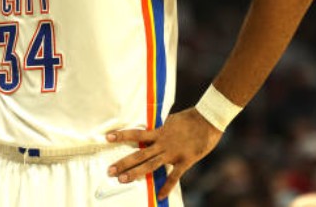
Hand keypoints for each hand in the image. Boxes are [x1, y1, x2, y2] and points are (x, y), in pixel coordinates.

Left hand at [106, 108, 222, 199]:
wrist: (208, 119)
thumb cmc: (191, 118)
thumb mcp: (172, 121)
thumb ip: (162, 129)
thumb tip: (155, 129)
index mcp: (159, 132)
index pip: (136, 134)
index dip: (122, 135)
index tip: (107, 138)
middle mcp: (162, 143)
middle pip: (139, 154)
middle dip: (123, 163)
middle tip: (109, 171)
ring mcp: (172, 153)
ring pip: (150, 165)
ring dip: (135, 173)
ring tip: (122, 180)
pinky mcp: (185, 160)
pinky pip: (174, 176)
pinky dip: (167, 187)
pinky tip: (160, 196)